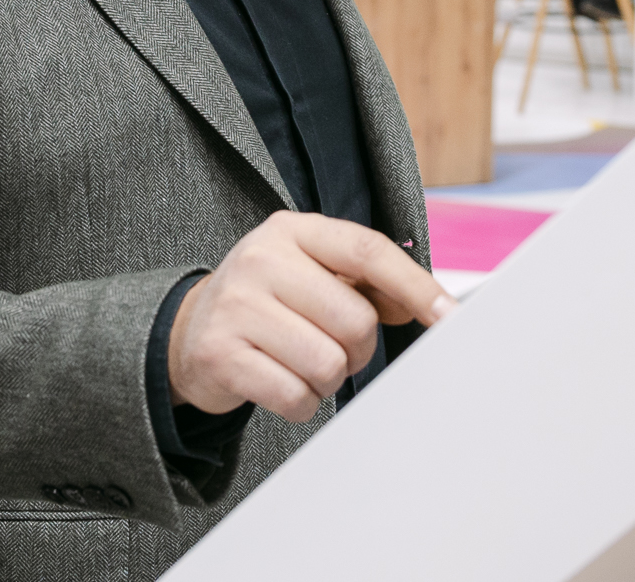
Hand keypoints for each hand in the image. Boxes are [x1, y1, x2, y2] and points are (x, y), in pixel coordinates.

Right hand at [168, 213, 454, 423]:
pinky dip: (301, 403)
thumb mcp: (310, 272)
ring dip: (329, 378)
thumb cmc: (267, 301)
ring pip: (328, 363)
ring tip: (303, 363)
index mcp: (293, 230)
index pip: (368, 251)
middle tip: (336, 347)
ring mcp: (237, 307)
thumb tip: (427, 306)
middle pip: (355, 320)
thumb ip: (364, 282)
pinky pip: (295, 397)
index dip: (414, 286)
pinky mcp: (220, 355)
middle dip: (359, 349)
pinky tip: (282, 383)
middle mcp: (262, 260)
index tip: (448, 317)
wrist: (186, 332)